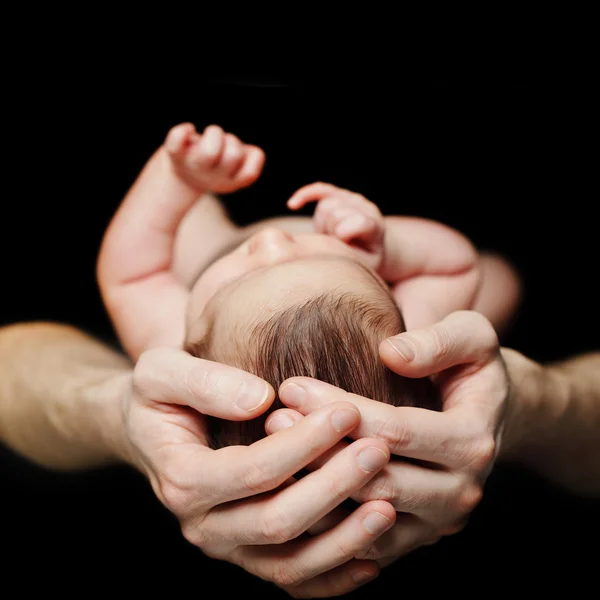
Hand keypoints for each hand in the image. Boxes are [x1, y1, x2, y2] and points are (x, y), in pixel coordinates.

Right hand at [119, 346, 395, 596]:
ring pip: (290, 562)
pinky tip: (375, 557)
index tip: (348, 410)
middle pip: (277, 521)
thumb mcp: (160, 372)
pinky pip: (293, 580)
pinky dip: (334, 575)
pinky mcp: (247, 556)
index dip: (304, 444)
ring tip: (391, 504)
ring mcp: (227, 548)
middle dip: (334, 486)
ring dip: (344, 538)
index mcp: (183, 479)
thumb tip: (259, 400)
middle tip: (380, 449)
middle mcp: (203, 526)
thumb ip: (203, 382)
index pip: (254, 471)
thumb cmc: (161, 395)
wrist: (151, 430)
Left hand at [165, 122, 264, 192]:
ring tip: (209, 136)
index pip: (250, 173)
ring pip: (210, 150)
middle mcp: (213, 179)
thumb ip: (251, 156)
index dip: (248, 157)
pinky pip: (177, 140)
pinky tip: (189, 129)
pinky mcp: (176, 156)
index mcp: (231, 183)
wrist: (184, 174)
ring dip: (214, 133)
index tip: (240, 154)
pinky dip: (183, 130)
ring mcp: (194, 167)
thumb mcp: (238, 164)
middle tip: (222, 143)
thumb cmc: (219, 162)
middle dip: (232, 140)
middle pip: (233, 155)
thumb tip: (250, 152)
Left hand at [267, 311, 506, 565]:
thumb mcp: (472, 338)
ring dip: (314, 489)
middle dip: (319, 451)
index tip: (292, 385)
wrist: (487, 416)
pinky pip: (361, 545)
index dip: (340, 408)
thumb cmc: (470, 369)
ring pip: (364, 522)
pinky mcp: (413, 539)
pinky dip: (324, 523)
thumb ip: (439, 341)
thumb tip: (391, 353)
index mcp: (472, 443)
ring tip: (271, 450)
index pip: (395, 431)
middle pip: (377, 482)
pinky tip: (288, 489)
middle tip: (273, 419)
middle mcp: (459, 493)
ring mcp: (435, 524)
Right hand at [287, 182, 384, 269]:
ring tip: (332, 238)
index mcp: (375, 226)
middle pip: (337, 213)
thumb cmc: (362, 260)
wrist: (367, 248)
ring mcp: (351, 199)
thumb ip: (353, 256)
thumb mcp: (364, 265)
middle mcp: (365, 207)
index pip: (360, 221)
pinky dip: (305, 195)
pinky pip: (319, 189)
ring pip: (326, 206)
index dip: (345, 231)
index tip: (340, 241)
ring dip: (323, 226)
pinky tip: (292, 205)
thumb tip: (334, 241)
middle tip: (336, 246)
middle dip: (330, 232)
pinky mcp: (337, 194)